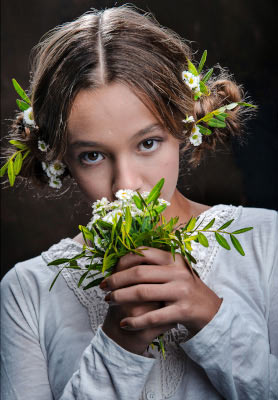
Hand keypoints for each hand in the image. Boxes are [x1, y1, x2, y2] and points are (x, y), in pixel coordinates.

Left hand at [101, 247, 221, 354]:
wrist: (211, 311)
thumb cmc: (186, 289)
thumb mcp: (175, 270)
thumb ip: (155, 264)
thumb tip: (123, 260)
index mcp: (174, 258)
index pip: (142, 254)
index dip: (122, 261)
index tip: (109, 270)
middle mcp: (178, 272)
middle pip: (138, 273)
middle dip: (116, 280)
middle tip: (103, 287)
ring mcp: (181, 291)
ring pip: (142, 292)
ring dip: (121, 297)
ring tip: (109, 301)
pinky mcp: (183, 311)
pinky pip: (153, 316)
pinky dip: (135, 321)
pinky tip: (124, 324)